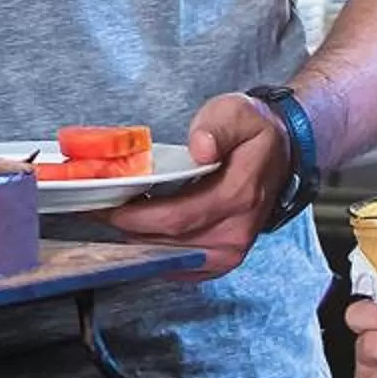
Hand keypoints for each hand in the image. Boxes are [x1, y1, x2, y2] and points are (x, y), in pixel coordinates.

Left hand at [106, 92, 294, 276]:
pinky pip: (178, 265)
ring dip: (137, 239)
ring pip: (169, 257)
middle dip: (128, 227)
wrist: (278, 154)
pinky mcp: (222, 260)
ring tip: (111, 216)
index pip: (179, 217)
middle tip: (97, 208)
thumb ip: (217, 127)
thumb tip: (200, 147)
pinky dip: (152, 250)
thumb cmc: (252, 133)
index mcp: (239, 196)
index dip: (138, 216)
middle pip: (168, 242)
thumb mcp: (237, 112)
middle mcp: (236, 233)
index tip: (108, 206)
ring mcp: (231, 252)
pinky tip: (136, 230)